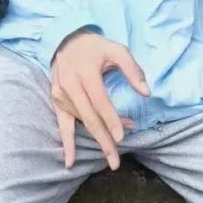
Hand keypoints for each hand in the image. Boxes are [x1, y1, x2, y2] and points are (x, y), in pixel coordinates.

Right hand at [51, 31, 149, 171]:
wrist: (65, 40)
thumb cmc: (95, 47)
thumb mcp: (116, 50)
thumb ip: (132, 69)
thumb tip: (146, 93)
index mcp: (85, 72)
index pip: (100, 101)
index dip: (111, 119)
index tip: (122, 137)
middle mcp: (70, 85)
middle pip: (89, 118)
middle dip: (103, 140)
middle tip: (115, 161)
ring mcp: (61, 95)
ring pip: (81, 122)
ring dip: (98, 136)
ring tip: (114, 149)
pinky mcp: (56, 100)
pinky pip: (61, 125)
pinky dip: (66, 144)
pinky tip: (70, 162)